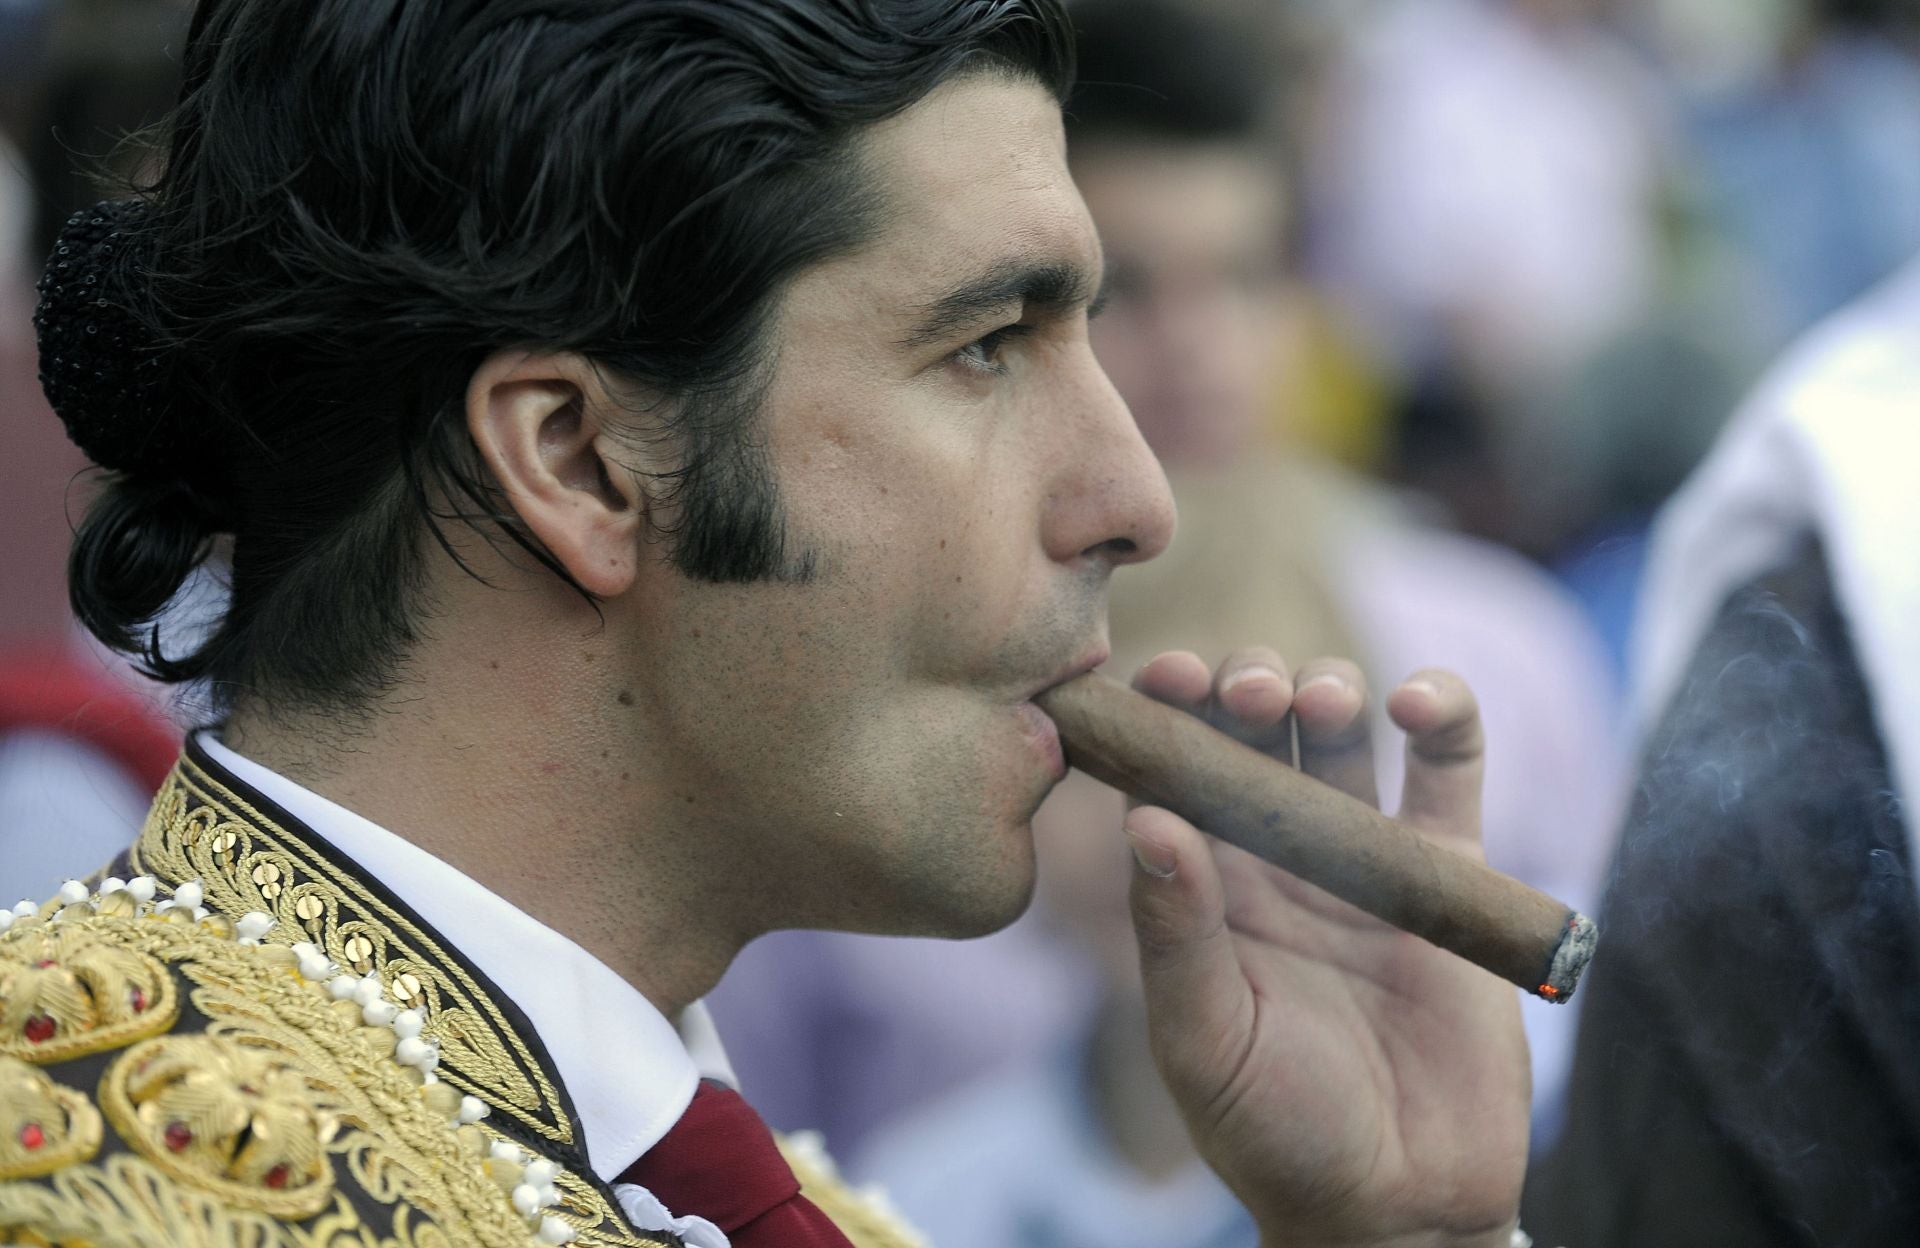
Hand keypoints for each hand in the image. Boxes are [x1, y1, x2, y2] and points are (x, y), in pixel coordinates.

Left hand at [1124, 649, 1528, 1247]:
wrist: (1401, 1205)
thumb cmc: (1278, 1133)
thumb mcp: (1208, 1040)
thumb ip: (1177, 933)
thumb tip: (1145, 819)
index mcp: (1201, 885)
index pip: (1171, 771)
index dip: (1164, 714)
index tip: (1162, 677)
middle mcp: (1273, 856)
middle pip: (1254, 732)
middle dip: (1244, 688)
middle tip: (1243, 690)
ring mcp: (1362, 856)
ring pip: (1343, 733)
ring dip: (1328, 688)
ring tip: (1323, 700)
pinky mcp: (1447, 870)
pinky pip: (1448, 770)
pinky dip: (1441, 715)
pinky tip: (1416, 699)